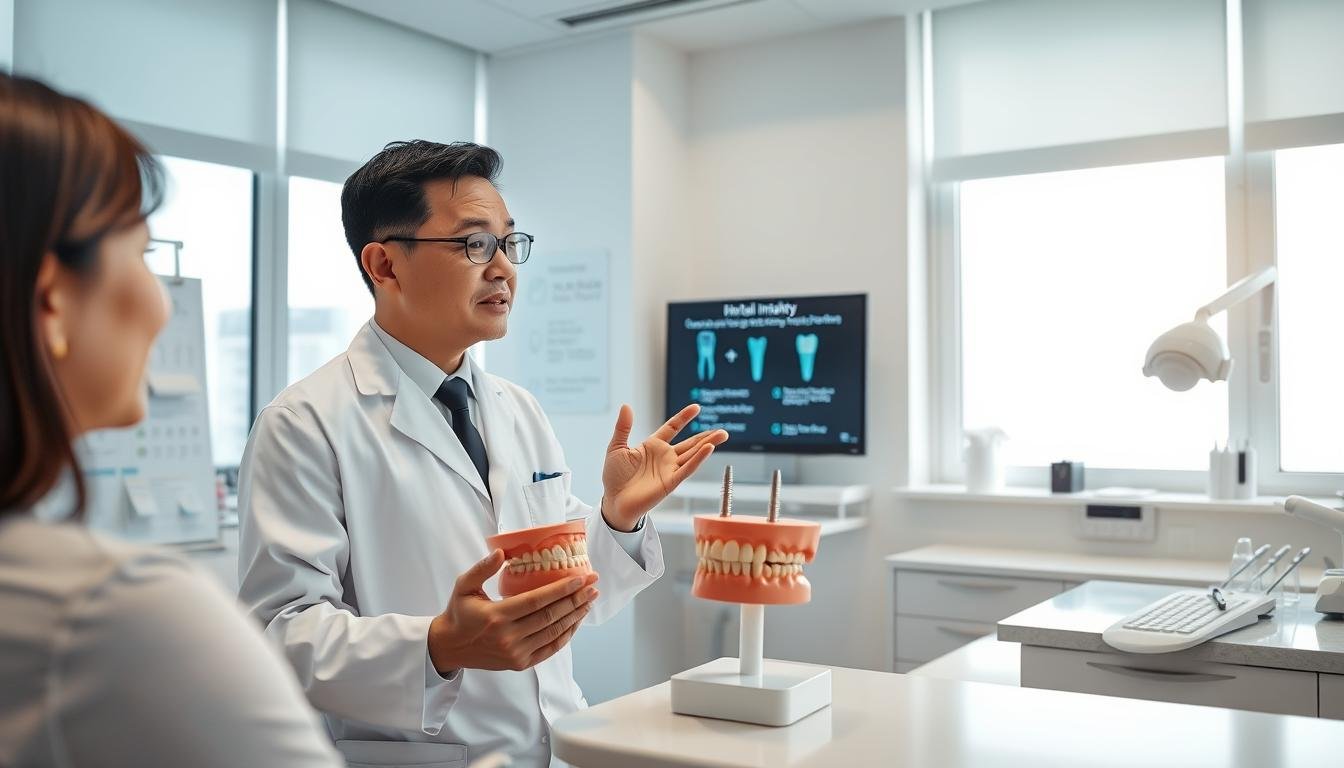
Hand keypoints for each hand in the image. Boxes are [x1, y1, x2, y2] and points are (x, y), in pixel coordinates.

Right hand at [427, 550, 598, 672]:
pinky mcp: (520, 663)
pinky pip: (550, 648)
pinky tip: (577, 620)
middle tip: (593, 585)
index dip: (561, 590)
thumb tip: (501, 552)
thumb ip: (481, 568)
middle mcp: (508, 637)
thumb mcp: (463, 586)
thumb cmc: (459, 613)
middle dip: (576, 599)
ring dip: (576, 615)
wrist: (450, 647)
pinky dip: (567, 635)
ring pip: (554, 632)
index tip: (580, 578)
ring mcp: (516, 653)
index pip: (536, 601)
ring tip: (590, 600)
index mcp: (496, 616)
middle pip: (550, 616)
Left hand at [600, 403, 728, 530]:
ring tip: (722, 435)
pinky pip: (687, 469)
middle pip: (690, 443)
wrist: (614, 501)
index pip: (672, 428)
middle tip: (723, 430)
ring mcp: (669, 469)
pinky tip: (708, 449)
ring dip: (708, 444)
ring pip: (693, 454)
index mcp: (653, 446)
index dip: (684, 418)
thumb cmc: (614, 477)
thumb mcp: (616, 447)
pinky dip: (698, 459)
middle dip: (706, 435)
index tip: (696, 408)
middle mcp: (665, 457)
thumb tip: (626, 406)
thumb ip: (623, 427)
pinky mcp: (670, 482)